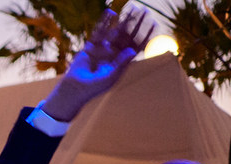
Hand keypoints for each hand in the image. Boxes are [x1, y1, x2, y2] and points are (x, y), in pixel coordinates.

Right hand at [43, 6, 154, 120]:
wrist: (75, 88)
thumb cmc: (94, 87)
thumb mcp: (111, 76)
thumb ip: (121, 63)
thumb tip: (132, 51)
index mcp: (122, 61)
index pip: (137, 46)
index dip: (146, 35)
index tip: (154, 24)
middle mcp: (114, 53)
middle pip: (128, 36)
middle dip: (136, 24)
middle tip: (145, 11)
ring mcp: (103, 48)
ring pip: (115, 31)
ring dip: (124, 20)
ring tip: (132, 7)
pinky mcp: (91, 45)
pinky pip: (99, 31)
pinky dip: (104, 22)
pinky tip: (110, 13)